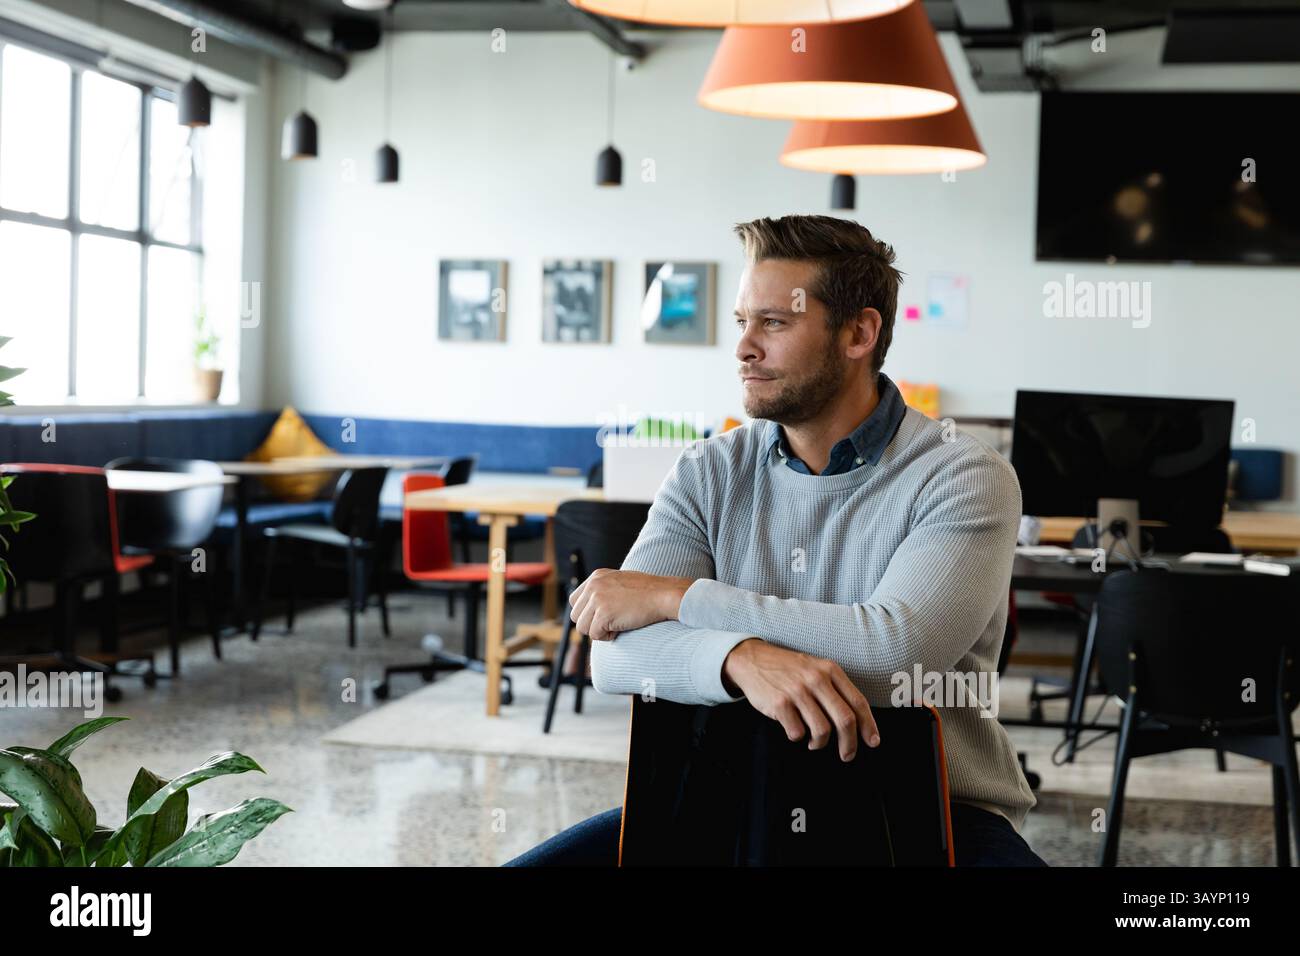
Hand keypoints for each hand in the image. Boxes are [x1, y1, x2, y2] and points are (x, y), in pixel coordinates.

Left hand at [567, 569, 693, 641]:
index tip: (603, 617)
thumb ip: (604, 591)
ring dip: (599, 631)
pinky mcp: (603, 614)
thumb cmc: (649, 592)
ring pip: (582, 628)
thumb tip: (592, 610)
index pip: (575, 601)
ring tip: (617, 625)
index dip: (587, 613)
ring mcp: (597, 599)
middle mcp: (593, 585)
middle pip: (576, 616)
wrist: (664, 595)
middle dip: (591, 624)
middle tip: (611, 623)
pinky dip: (608, 637)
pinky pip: (595, 635)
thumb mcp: (621, 583)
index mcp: (596, 576)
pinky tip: (622, 628)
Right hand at [722, 639, 879, 761]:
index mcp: (830, 670)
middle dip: (849, 744)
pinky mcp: (780, 703)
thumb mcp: (816, 668)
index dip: (868, 725)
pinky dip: (797, 737)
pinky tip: (794, 730)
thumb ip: (835, 688)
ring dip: (819, 743)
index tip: (872, 742)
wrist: (752, 660)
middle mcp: (816, 679)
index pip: (858, 702)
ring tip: (814, 742)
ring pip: (822, 730)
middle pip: (845, 720)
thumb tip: (857, 721)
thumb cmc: (788, 669)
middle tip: (847, 755)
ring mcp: (798, 691)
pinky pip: (797, 733)